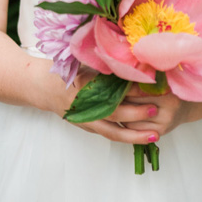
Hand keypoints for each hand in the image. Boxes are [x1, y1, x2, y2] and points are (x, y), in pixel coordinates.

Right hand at [59, 72, 183, 144]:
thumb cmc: (70, 72)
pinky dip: (126, 137)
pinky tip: (142, 137)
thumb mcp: (86, 65)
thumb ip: (108, 68)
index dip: (132, 89)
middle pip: (113, 113)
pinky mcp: (90, 127)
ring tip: (154, 135)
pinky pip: (110, 134)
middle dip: (135, 114)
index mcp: (86, 86)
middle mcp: (86, 106)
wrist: (46, 88)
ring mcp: (87, 120)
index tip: (150, 85)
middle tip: (155, 110)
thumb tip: (136, 64)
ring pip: (113, 132)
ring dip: (134, 135)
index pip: (112, 90)